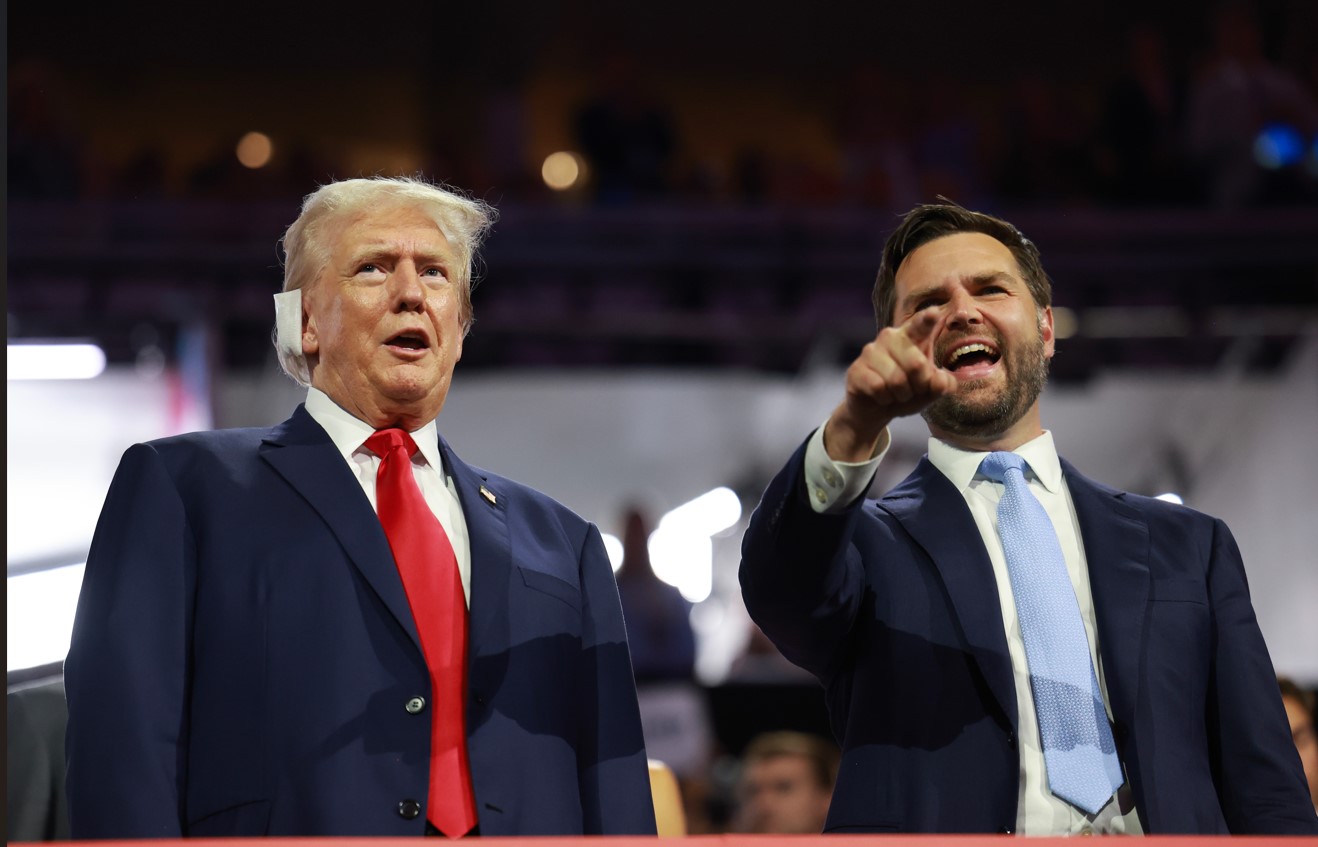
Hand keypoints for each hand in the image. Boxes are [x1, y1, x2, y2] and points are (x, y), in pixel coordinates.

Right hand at [823, 310, 956, 461]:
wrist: (877, 409)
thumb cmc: (907, 392)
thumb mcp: (930, 390)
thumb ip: (942, 384)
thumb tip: (940, 380)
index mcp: (912, 336)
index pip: (921, 324)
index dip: (927, 319)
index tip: (933, 313)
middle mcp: (890, 337)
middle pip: (916, 364)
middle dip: (920, 386)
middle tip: (913, 390)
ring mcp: (870, 351)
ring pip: (896, 380)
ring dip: (902, 395)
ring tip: (897, 394)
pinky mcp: (856, 369)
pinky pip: (878, 387)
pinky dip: (885, 399)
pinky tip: (881, 397)